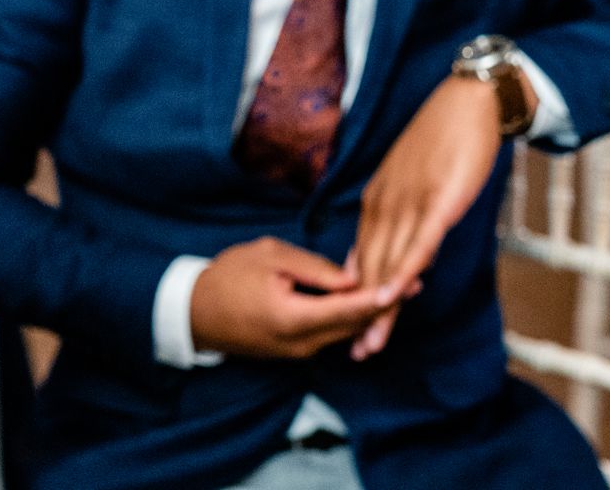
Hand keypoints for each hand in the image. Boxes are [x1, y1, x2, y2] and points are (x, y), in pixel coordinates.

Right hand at [190, 236, 391, 358]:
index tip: (409, 280)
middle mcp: (301, 344)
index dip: (381, 296)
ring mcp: (298, 353)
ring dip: (369, 311)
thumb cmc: (228, 277)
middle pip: (355, 326)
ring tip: (398, 285)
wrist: (193, 313)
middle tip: (416, 278)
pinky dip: (349, 318)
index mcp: (293, 319)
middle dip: (385, 303)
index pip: (349, 310)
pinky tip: (362, 298)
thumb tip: (353, 278)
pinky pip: (330, 335)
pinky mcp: (295, 352)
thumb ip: (315, 269)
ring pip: (346, 333)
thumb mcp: (270, 257)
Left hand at [348, 72, 532, 359]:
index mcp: (378, 202)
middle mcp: (385, 205)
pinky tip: (395, 294)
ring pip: (389, 262)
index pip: (364, 258)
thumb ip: (407, 218)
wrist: (468, 101)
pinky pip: (417, 243)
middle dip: (362, 314)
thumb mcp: (417, 184)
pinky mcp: (437, 201)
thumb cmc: (446, 141)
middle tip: (357, 353)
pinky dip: (404, 271)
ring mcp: (409, 203)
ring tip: (371, 342)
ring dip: (379, 306)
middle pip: (370, 268)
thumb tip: (406, 253)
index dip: (357, 297)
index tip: (349, 330)